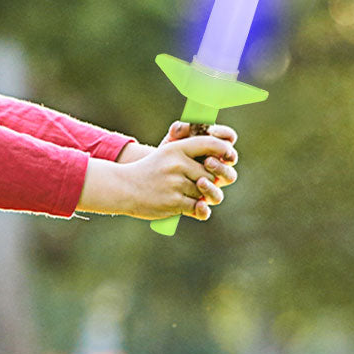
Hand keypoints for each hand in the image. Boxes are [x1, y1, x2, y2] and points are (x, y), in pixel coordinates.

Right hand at [116, 131, 238, 221]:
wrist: (123, 187)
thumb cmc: (149, 171)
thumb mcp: (166, 155)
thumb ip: (190, 155)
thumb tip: (217, 162)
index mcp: (176, 149)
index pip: (209, 144)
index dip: (223, 150)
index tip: (229, 156)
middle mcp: (177, 164)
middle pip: (210, 174)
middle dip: (207, 181)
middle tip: (197, 184)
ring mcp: (175, 183)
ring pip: (204, 192)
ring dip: (201, 197)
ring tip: (192, 197)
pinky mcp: (174, 201)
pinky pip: (197, 207)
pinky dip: (197, 210)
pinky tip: (193, 208)